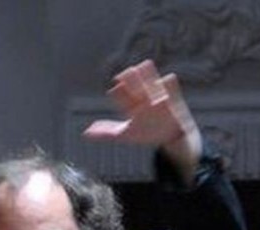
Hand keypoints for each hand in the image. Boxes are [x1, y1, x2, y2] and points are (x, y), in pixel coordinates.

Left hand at [83, 60, 201, 181]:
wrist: (169, 136)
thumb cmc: (145, 133)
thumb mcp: (125, 135)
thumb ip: (106, 132)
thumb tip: (85, 132)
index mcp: (131, 108)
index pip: (123, 99)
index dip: (119, 94)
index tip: (116, 89)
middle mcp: (144, 102)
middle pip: (136, 89)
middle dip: (132, 81)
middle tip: (126, 72)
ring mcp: (158, 101)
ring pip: (152, 86)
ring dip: (149, 76)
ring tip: (145, 64)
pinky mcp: (173, 103)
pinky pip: (172, 93)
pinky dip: (170, 87)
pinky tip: (169, 78)